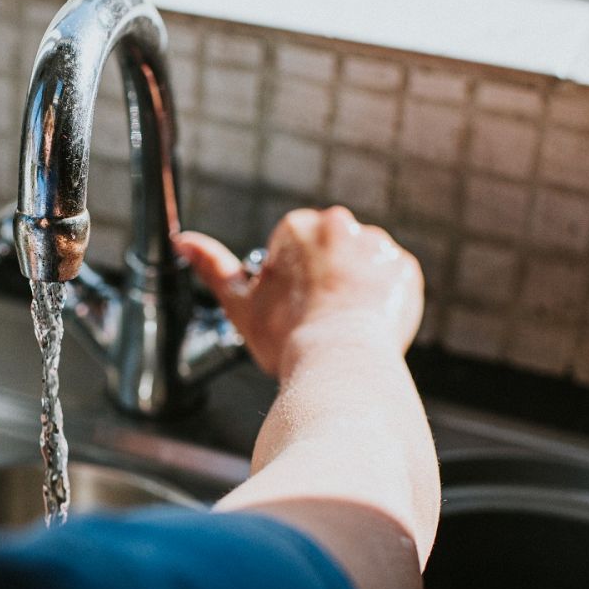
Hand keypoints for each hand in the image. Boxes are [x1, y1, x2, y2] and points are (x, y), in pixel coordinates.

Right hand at [174, 207, 422, 376]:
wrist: (339, 363)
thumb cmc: (286, 337)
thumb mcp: (239, 302)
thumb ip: (211, 265)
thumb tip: (182, 240)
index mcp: (298, 226)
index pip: (294, 248)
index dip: (290, 282)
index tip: (292, 308)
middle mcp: (340, 225)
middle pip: (330, 250)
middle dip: (325, 276)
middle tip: (316, 317)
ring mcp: (376, 246)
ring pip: (363, 263)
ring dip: (355, 285)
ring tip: (343, 323)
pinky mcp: (405, 269)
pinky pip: (393, 280)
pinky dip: (383, 298)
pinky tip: (367, 322)